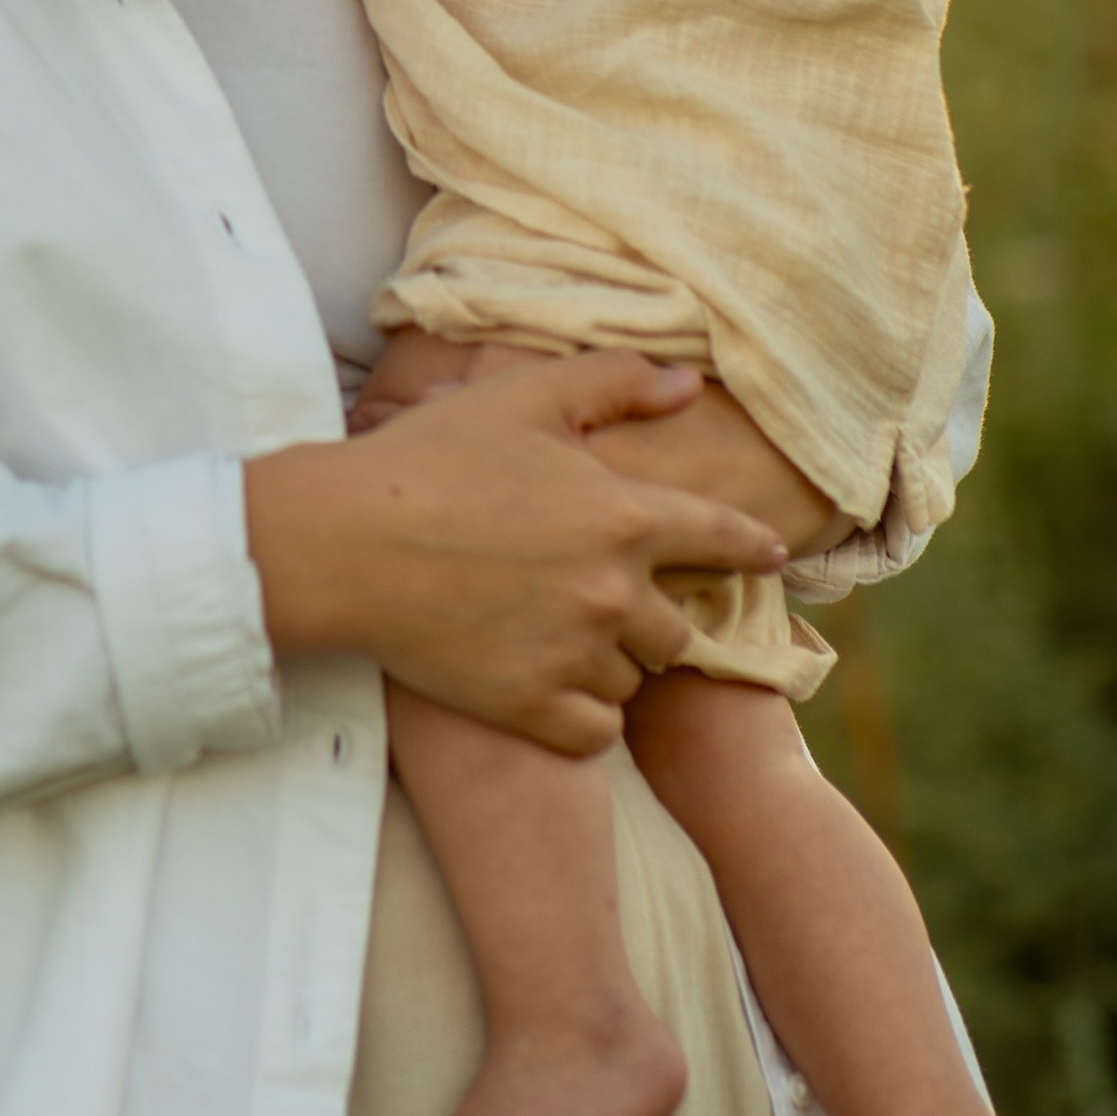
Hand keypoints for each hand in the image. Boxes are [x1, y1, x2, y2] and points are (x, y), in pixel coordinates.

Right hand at [243, 356, 787, 755]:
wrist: (344, 544)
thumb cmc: (430, 458)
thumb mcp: (523, 398)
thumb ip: (613, 383)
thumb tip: (687, 384)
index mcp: (623, 517)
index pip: (722, 537)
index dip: (752, 546)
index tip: (772, 554)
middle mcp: (614, 594)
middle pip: (676, 627)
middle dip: (650, 612)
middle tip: (601, 596)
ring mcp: (574, 657)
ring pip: (632, 679)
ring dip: (611, 661)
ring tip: (562, 636)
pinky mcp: (530, 708)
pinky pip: (595, 731)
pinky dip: (582, 715)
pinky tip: (551, 686)